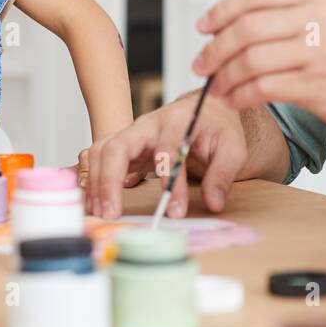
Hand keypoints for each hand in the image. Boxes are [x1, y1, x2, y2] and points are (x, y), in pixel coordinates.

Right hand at [84, 89, 247, 219]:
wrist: (206, 112)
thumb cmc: (217, 129)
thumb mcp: (232, 148)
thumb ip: (222, 174)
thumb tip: (213, 203)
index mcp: (176, 120)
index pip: (166, 150)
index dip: (169, 182)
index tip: (175, 211)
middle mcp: (147, 124)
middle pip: (117, 146)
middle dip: (110, 181)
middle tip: (111, 214)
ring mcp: (132, 133)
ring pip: (101, 151)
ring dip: (96, 182)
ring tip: (100, 212)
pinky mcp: (125, 145)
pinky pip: (100, 158)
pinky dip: (93, 180)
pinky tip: (96, 203)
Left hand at [192, 0, 325, 139]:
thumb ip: (287, 11)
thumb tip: (229, 22)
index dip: (222, 11)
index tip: (204, 27)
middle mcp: (321, 15)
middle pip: (248, 27)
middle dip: (216, 49)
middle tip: (201, 64)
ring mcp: (321, 50)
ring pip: (252, 59)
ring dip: (225, 76)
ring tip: (216, 86)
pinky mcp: (318, 85)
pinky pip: (264, 87)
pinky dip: (241, 95)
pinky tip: (234, 99)